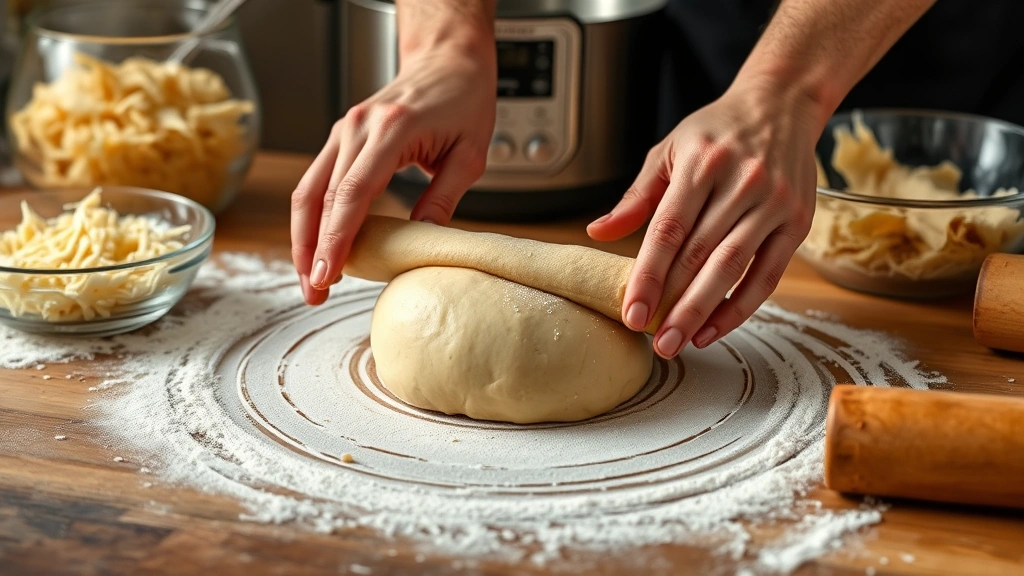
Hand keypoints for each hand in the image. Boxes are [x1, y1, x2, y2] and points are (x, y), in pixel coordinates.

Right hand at [290, 33, 495, 304]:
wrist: (448, 60)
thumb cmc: (464, 101)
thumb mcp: (470, 154)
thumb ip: (444, 199)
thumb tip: (422, 242)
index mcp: (392, 129)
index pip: (353, 192)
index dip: (337, 237)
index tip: (329, 273)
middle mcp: (358, 127)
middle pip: (323, 196)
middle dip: (313, 249)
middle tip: (314, 291)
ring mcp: (345, 129)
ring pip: (309, 190)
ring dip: (303, 237)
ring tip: (309, 279)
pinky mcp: (341, 136)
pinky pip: (316, 180)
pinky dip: (312, 217)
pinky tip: (316, 246)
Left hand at [587, 74, 820, 357]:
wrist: (782, 103)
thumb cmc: (717, 130)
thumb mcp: (668, 150)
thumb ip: (636, 197)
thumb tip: (597, 233)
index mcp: (701, 164)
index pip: (668, 230)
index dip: (648, 276)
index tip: (631, 312)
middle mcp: (740, 182)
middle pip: (700, 254)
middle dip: (674, 303)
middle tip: (653, 341)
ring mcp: (773, 203)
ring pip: (733, 268)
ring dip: (704, 311)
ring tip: (679, 341)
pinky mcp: (797, 222)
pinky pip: (767, 275)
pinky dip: (741, 306)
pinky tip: (714, 328)